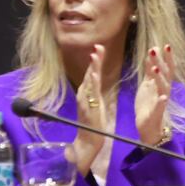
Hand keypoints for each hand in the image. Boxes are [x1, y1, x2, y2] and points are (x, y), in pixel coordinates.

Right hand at [74, 44, 106, 174]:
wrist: (88, 140)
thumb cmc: (93, 120)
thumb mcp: (96, 101)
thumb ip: (95, 88)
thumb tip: (94, 75)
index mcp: (88, 91)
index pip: (92, 71)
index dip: (96, 59)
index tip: (100, 46)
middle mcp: (84, 94)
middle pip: (90, 72)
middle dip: (94, 59)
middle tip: (98, 45)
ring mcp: (85, 101)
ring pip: (90, 81)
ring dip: (93, 67)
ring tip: (96, 55)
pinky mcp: (89, 108)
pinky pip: (91, 94)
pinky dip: (93, 84)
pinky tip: (95, 75)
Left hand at [135, 45, 174, 144]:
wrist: (148, 126)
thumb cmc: (148, 104)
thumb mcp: (147, 84)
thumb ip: (150, 71)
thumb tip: (151, 54)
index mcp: (161, 84)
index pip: (166, 68)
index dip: (166, 57)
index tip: (164, 45)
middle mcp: (164, 90)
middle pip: (166, 74)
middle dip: (162, 62)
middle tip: (156, 50)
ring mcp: (161, 101)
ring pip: (163, 87)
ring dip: (159, 77)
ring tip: (154, 68)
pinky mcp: (157, 112)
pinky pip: (161, 106)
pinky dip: (162, 102)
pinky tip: (164, 97)